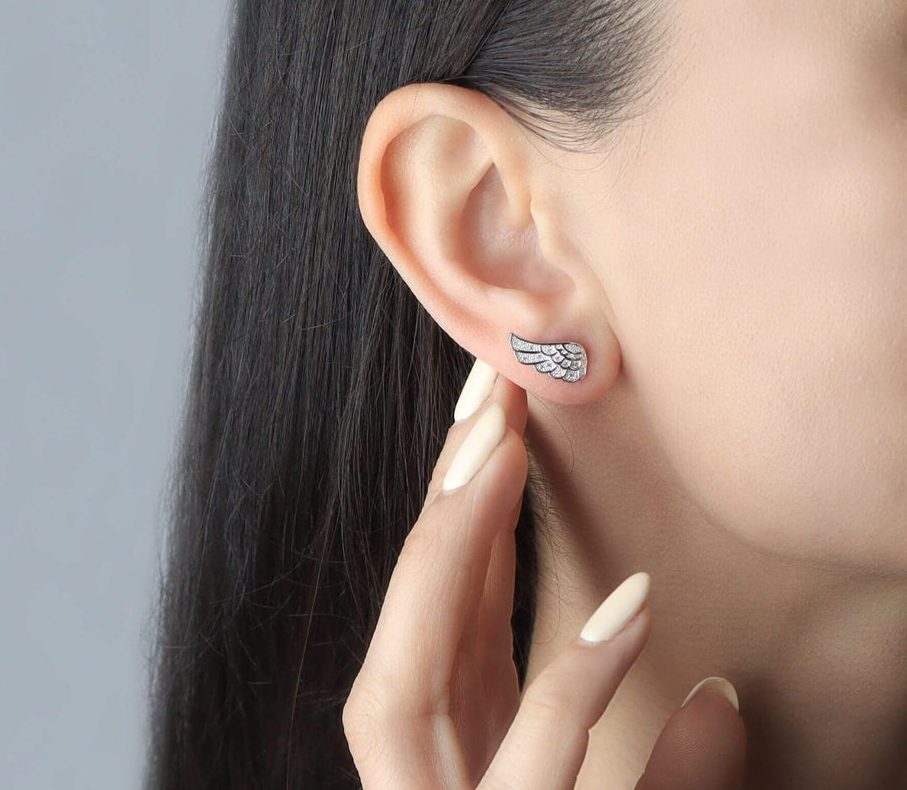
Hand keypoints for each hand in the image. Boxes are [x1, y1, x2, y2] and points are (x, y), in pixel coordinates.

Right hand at [341, 369, 746, 787]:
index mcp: (452, 731)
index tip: (504, 409)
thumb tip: (723, 699)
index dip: (472, 498)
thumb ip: (667, 771)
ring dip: (455, 554)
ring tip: (504, 449)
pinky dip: (576, 685)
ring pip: (412, 679)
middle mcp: (427, 753)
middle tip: (493, 384)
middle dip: (448, 493)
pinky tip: (632, 608)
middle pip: (420, 608)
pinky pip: (532, 768)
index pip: (450, 594)